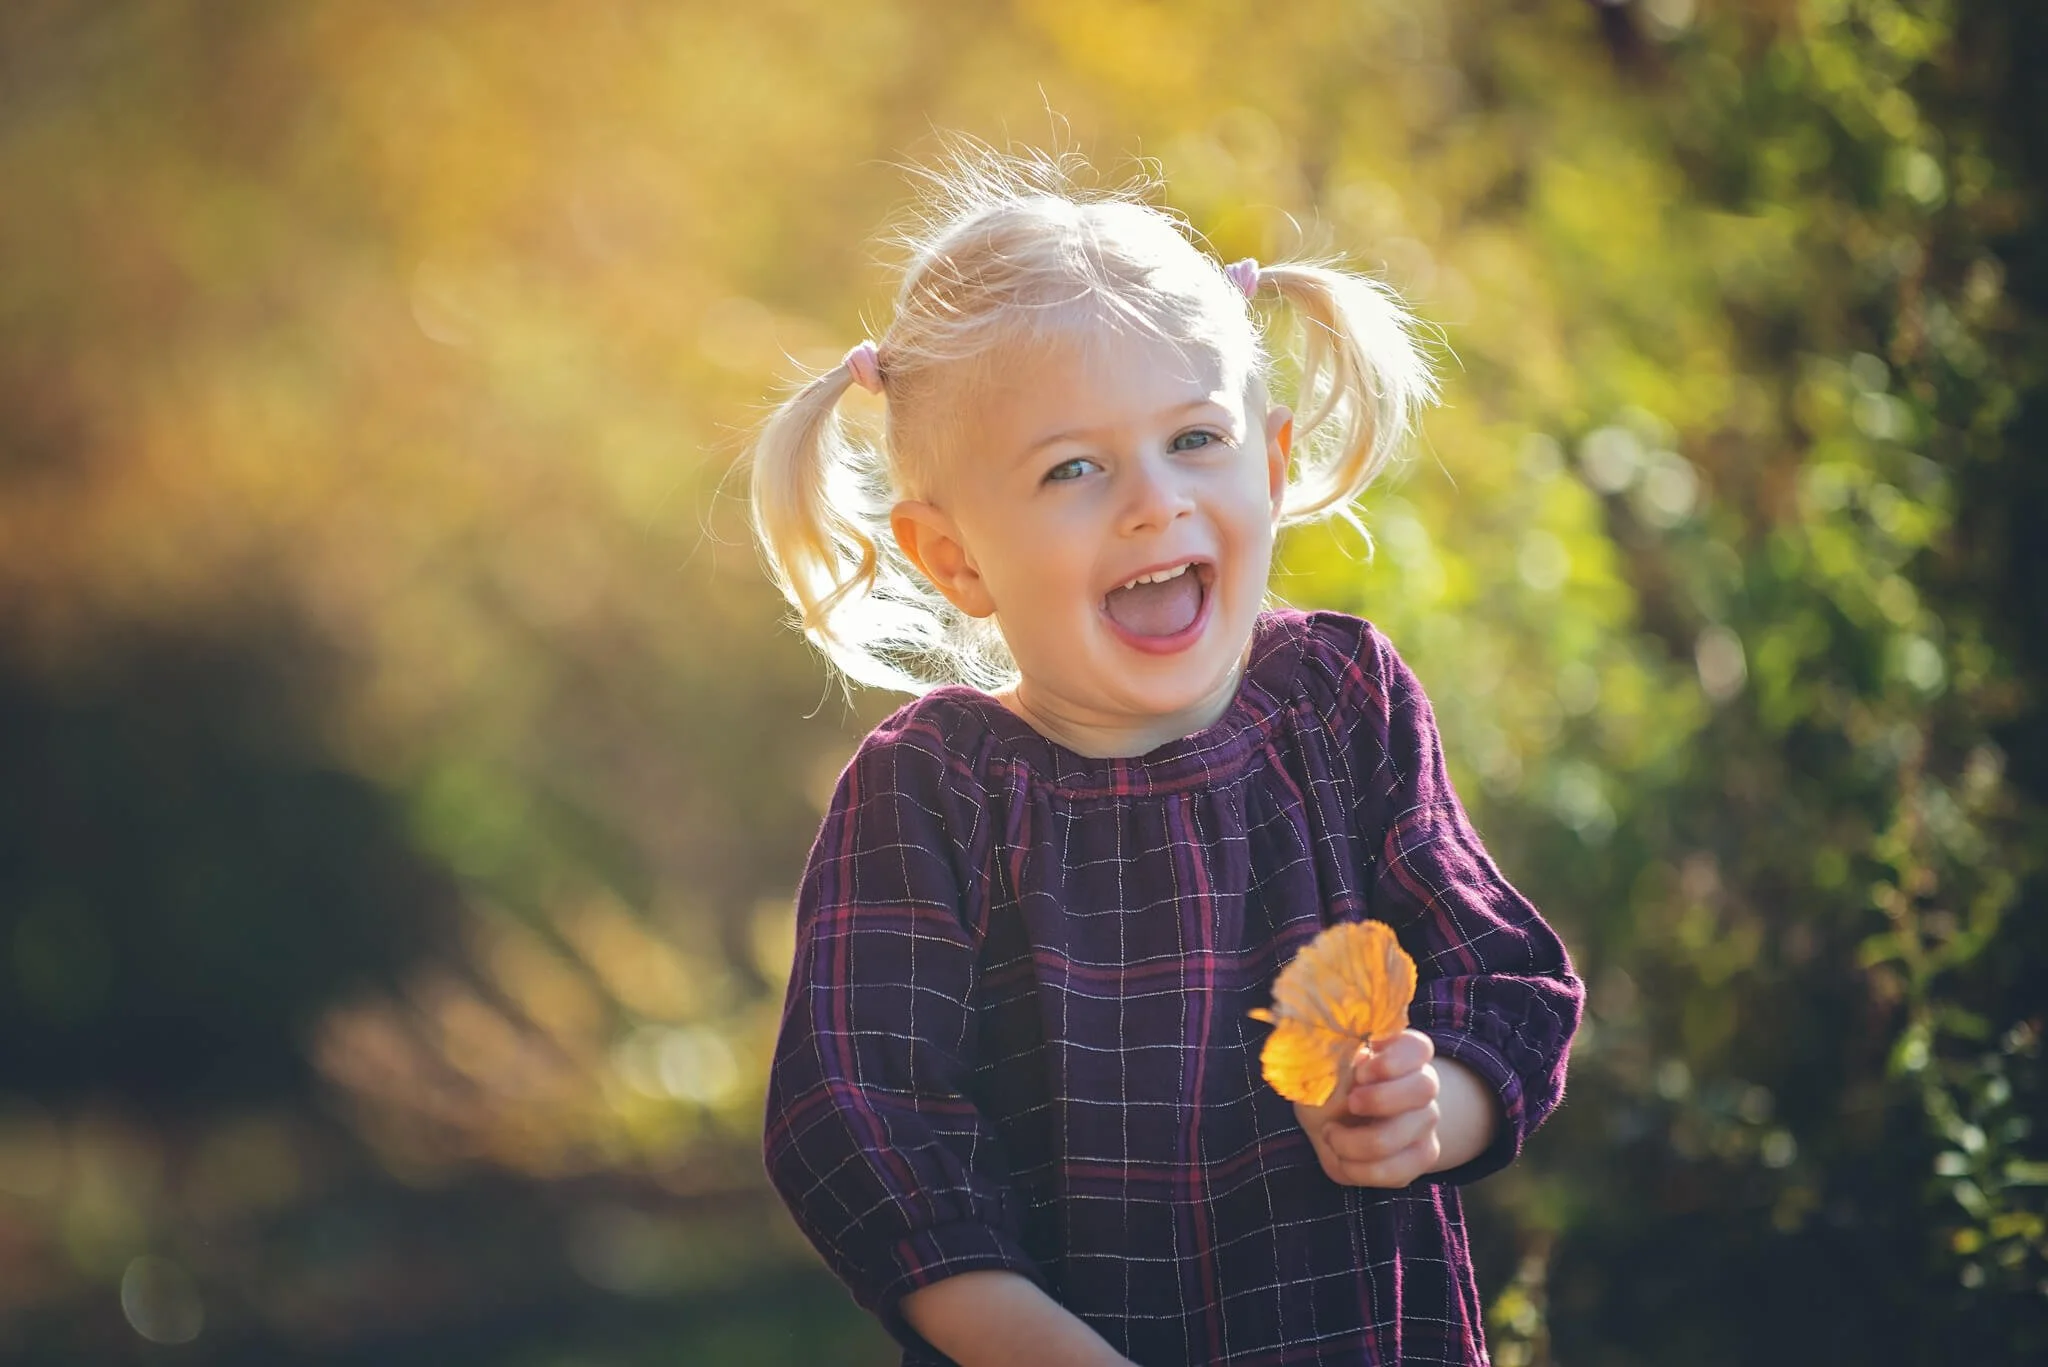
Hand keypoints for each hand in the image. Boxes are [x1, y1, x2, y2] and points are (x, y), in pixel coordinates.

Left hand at [1294, 1029, 1441, 1187]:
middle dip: (1380, 1099)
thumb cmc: (1326, 1090)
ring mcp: (1425, 1121)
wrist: (1328, 1127)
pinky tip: (1342, 1157)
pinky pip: (1398, 1171)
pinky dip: (1360, 1169)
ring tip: (1331, 1133)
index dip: (1393, 1060)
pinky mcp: (1421, 1156)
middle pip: (1424, 1087)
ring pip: (1406, 1135)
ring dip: (1356, 1142)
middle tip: (1350, 1102)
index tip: (1361, 1072)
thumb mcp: (1322, 1073)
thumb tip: (1353, 1067)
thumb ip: (1337, 1067)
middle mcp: (1420, 1084)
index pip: (1419, 1048)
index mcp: (1400, 1053)